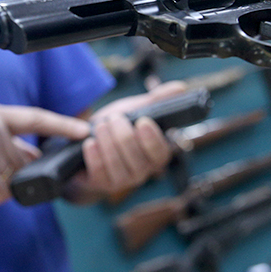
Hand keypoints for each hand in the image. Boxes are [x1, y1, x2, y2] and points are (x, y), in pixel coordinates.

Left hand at [72, 81, 185, 195]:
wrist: (90, 143)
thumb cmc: (119, 126)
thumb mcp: (137, 110)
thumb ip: (157, 100)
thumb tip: (180, 87)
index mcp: (156, 154)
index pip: (160, 153)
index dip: (151, 139)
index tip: (142, 121)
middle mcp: (142, 171)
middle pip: (135, 156)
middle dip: (122, 133)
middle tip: (114, 118)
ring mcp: (122, 180)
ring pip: (116, 162)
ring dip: (106, 139)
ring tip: (101, 125)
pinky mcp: (102, 184)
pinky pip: (98, 170)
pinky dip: (93, 153)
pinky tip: (90, 142)